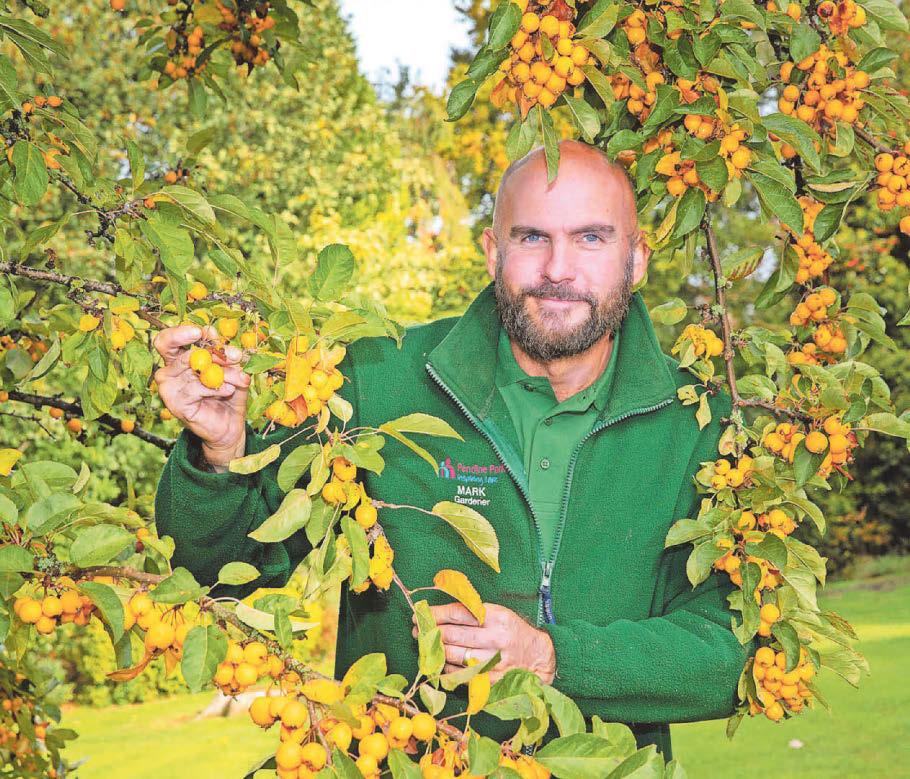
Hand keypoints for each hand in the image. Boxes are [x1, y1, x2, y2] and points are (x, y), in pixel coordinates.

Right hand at [153, 325, 249, 466]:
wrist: (230, 425)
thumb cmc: (228, 393)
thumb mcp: (229, 368)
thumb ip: (220, 351)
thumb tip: (211, 331)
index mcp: (177, 359)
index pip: (167, 341)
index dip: (181, 333)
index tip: (204, 332)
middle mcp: (168, 372)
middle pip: (180, 352)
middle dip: (213, 351)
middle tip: (233, 355)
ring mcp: (168, 389)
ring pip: (195, 370)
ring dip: (224, 373)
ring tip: (240, 379)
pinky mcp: (175, 405)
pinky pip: (196, 388)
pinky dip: (217, 387)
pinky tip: (228, 390)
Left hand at [413, 603, 555, 683]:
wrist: (540, 656)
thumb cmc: (513, 631)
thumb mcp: (498, 614)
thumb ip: (472, 612)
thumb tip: (438, 614)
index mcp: (496, 616)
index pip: (458, 613)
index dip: (436, 614)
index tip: (421, 614)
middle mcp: (495, 638)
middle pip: (452, 634)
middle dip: (430, 632)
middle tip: (418, 631)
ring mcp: (494, 661)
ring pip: (453, 655)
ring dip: (435, 651)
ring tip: (427, 646)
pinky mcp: (492, 680)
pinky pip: (460, 674)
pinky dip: (447, 668)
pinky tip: (442, 662)